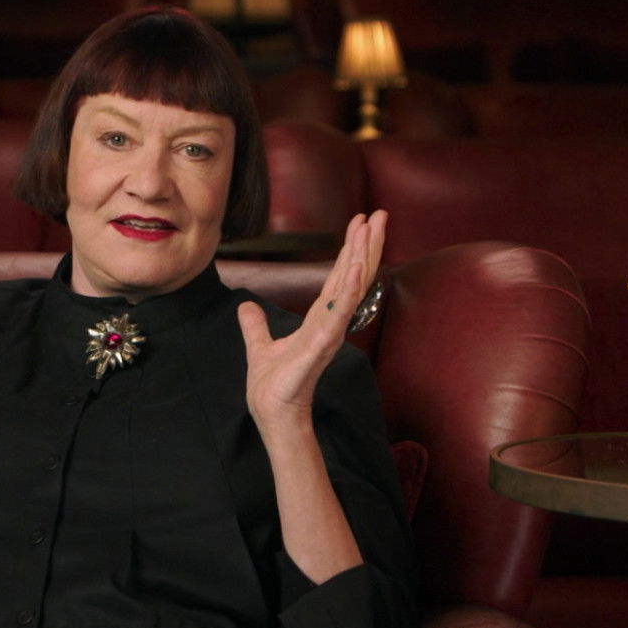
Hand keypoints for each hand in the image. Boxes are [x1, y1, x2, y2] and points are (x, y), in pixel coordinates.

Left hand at [236, 210, 386, 425]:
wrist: (272, 413)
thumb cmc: (273, 386)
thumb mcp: (260, 346)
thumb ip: (256, 325)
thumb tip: (246, 307)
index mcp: (319, 319)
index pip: (338, 277)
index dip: (350, 250)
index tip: (361, 223)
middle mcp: (330, 322)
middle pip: (353, 276)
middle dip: (367, 244)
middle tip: (380, 214)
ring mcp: (329, 332)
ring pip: (351, 287)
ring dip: (363, 256)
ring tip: (373, 229)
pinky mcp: (321, 345)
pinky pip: (338, 313)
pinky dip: (347, 290)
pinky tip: (357, 267)